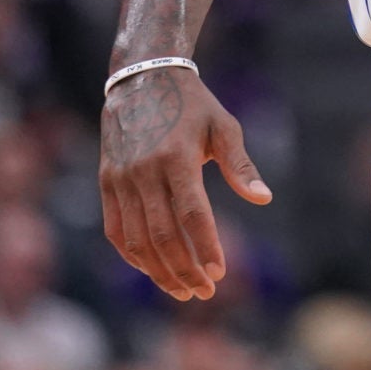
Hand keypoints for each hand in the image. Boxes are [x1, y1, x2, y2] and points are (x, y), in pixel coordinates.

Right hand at [100, 65, 270, 299]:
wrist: (142, 78)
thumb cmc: (192, 105)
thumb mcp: (223, 127)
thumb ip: (241, 165)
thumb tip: (263, 199)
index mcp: (176, 157)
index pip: (192, 214)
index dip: (206, 246)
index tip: (221, 272)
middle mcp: (144, 171)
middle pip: (162, 235)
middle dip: (185, 270)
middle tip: (206, 292)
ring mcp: (120, 178)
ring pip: (136, 240)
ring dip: (159, 272)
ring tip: (182, 291)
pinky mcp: (106, 182)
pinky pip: (115, 230)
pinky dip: (132, 256)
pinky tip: (153, 270)